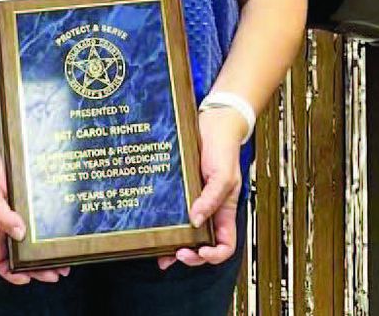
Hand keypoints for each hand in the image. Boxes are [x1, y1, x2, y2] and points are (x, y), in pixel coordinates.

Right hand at [0, 141, 70, 284]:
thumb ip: (1, 214)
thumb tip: (18, 234)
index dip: (11, 274)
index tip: (28, 279)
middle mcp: (2, 221)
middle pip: (18, 254)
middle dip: (37, 267)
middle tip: (58, 272)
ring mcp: (12, 210)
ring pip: (29, 240)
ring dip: (44, 251)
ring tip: (63, 257)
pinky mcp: (21, 199)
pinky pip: (34, 220)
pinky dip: (44, 229)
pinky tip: (57, 229)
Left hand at [158, 107, 244, 270]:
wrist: (212, 124)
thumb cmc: (224, 148)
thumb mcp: (223, 175)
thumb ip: (212, 198)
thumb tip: (197, 221)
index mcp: (224, 212)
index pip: (225, 245)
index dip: (214, 255)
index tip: (200, 251)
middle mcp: (208, 211)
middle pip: (202, 245)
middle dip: (190, 255)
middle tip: (175, 254)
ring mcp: (193, 202)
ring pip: (184, 232)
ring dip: (173, 245)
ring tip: (160, 251)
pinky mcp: (180, 193)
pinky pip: (172, 212)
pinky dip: (163, 224)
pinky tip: (153, 227)